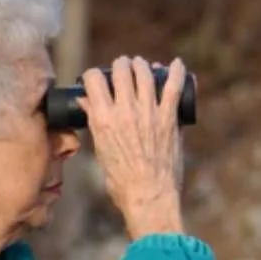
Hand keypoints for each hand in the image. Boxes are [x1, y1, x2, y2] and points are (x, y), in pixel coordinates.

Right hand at [78, 56, 187, 239]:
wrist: (149, 195)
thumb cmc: (121, 179)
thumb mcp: (100, 149)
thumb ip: (94, 121)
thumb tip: (85, 102)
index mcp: (103, 119)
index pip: (94, 79)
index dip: (93, 75)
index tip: (96, 79)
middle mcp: (125, 111)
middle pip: (121, 70)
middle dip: (119, 65)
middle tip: (122, 68)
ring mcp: (149, 113)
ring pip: (145, 73)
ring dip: (141, 65)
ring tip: (140, 66)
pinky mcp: (169, 118)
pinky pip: (174, 87)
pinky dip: (175, 72)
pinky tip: (175, 64)